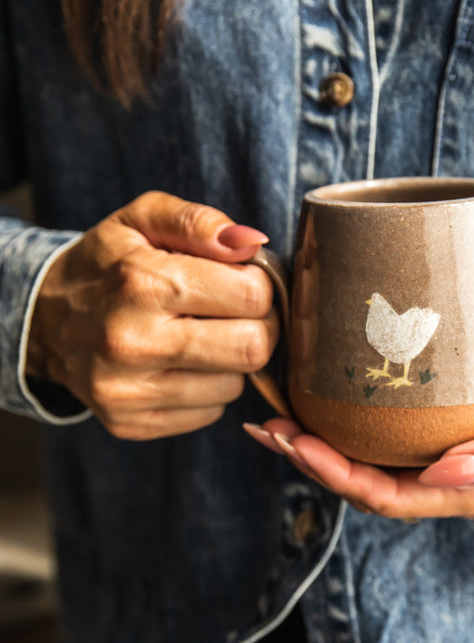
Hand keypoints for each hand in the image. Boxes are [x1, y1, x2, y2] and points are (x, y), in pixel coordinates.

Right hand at [27, 191, 276, 439]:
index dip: (260, 286)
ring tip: (201, 338)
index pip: (253, 295)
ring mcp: (129, 390)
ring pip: (235, 386)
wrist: (44, 319)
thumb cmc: (107, 264)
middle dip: (259, 327)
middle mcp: (133, 341)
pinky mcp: (130, 423)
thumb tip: (252, 243)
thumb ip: (199, 222)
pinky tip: (181, 366)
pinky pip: (209, 414)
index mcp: (143, 283)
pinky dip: (207, 390)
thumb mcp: (142, 220)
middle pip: (253, 349)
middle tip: (237, 315)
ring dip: (231, 362)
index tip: (242, 282)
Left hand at [244, 344, 473, 518]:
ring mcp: (443, 457)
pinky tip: (319, 395)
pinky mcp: (441, 427)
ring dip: (319, 442)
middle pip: (366, 482)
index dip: (338, 475)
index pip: (389, 498)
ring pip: (368, 459)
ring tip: (276, 416)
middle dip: (312, 460)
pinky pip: (383, 433)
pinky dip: (345, 419)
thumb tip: (446, 469)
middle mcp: (449, 481)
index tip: (297, 442)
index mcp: (473, 493)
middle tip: (269, 427)